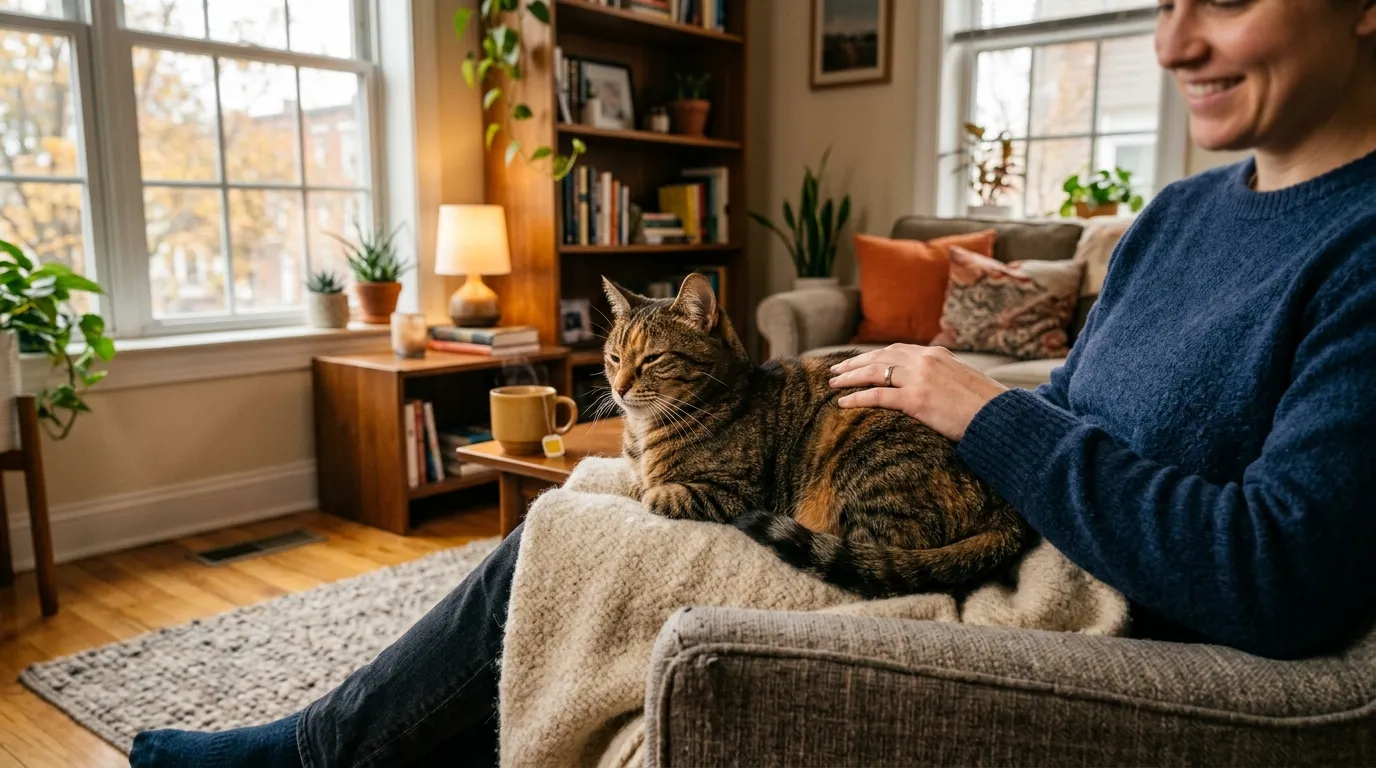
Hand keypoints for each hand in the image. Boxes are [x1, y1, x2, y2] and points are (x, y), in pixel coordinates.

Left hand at [828, 344, 1007, 440]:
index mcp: (937, 354)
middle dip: (855, 363)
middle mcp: (926, 360)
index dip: (873, 356)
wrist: (1002, 418)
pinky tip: (842, 403)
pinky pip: (878, 396)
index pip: (896, 350)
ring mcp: (920, 378)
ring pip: (874, 372)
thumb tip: (932, 386)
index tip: (858, 361)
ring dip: (849, 378)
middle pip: (880, 357)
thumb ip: (944, 378)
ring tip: (832, 385)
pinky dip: (856, 398)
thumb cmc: (987, 406)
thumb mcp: (965, 382)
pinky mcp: (917, 400)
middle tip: (835, 370)